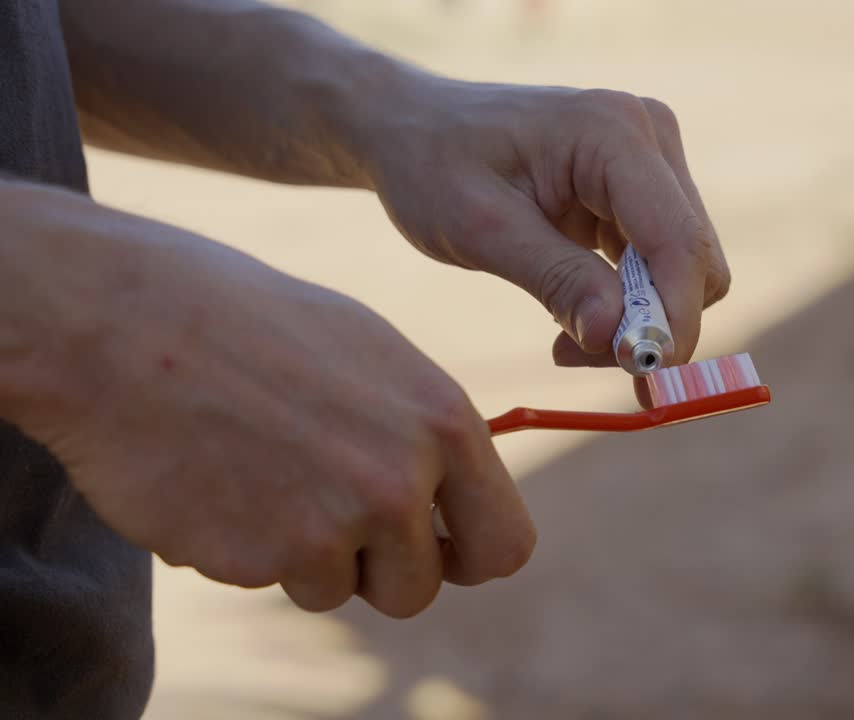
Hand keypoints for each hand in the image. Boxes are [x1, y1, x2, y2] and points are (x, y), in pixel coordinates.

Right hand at [6, 194, 534, 617]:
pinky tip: (217, 480)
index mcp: (442, 422)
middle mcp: (399, 481)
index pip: (504, 543)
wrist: (124, 323)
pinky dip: (246, 549)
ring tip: (262, 473)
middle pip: (420, 587)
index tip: (442, 551)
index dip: (469, 555)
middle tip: (331, 515)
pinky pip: (270, 581)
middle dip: (380, 568)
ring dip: (306, 555)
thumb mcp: (371, 355)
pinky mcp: (258, 559)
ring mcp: (329, 526)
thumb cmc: (251, 324)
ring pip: (339, 591)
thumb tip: (447, 497)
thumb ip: (423, 433)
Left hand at [362, 76, 731, 366]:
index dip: (673, 317)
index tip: (644, 378)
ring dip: (638, 320)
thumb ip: (555, 280)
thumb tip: (620, 340)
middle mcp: (650, 136)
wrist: (413, 129)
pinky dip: (628, 304)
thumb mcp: (481, 230)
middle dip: (652, 324)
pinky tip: (573, 314)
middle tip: (577, 358)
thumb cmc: (433, 166)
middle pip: (694, 259)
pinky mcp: (644, 189)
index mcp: (614, 132)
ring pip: (685, 269)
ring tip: (564, 339)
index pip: (677, 239)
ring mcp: (652, 161)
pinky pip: (662, 265)